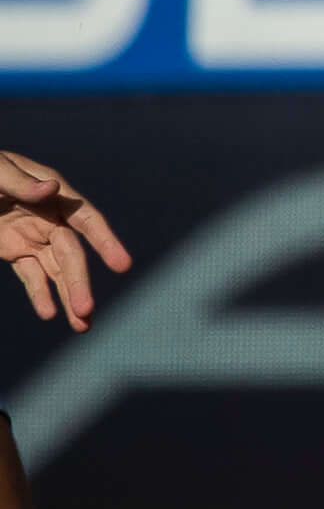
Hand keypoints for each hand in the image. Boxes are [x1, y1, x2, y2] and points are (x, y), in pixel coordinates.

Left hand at [0, 153, 125, 331]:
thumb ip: (23, 183)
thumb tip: (52, 190)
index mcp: (55, 194)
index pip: (87, 221)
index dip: (106, 242)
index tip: (122, 266)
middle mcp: (51, 218)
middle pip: (71, 255)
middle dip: (79, 283)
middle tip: (86, 312)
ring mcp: (34, 236)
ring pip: (57, 271)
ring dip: (67, 296)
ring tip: (81, 326)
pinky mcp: (16, 250)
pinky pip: (31, 276)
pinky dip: (39, 294)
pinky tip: (49, 314)